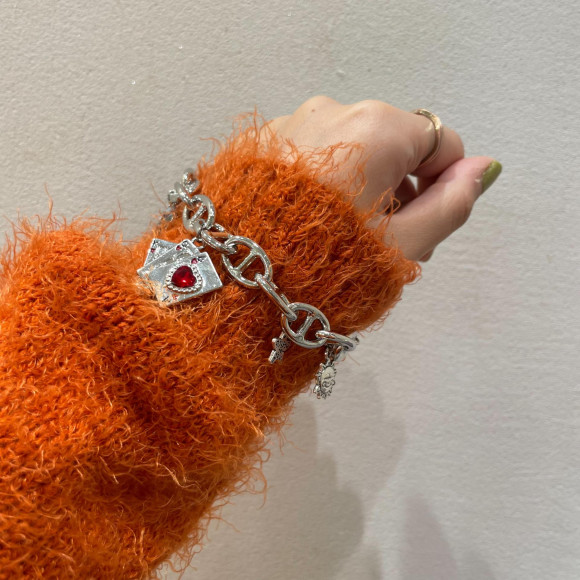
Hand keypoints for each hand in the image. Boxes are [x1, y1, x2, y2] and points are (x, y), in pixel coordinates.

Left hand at [266, 96, 500, 260]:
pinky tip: (307, 226)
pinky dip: (322, 184)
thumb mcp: (402, 245)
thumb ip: (450, 205)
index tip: (419, 229)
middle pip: (393, 147)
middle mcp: (333, 111)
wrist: (234, 281)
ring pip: (351, 152)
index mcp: (377, 128)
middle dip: (399, 193)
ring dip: (361, 189)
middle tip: (382, 246)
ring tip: (342, 241)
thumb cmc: (325, 266)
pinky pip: (312, 156)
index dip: (440, 189)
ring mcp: (291, 124)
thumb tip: (483, 169)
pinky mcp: (262, 145)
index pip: (441, 144)